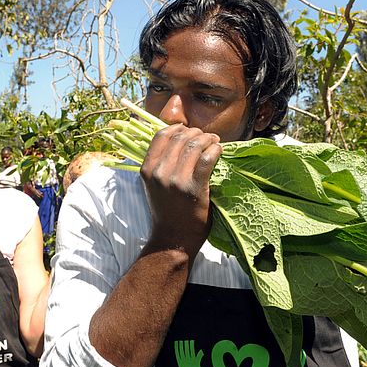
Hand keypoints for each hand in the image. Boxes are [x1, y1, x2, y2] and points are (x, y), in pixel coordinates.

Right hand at [140, 124, 221, 255]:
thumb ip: (159, 164)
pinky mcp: (194, 188)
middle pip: (180, 138)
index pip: (161, 136)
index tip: (188, 130)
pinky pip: (207, 159)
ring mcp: (176, 180)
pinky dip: (215, 150)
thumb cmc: (166, 212)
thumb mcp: (153, 186)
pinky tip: (219, 150)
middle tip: (206, 137)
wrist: (174, 239)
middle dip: (196, 133)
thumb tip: (175, 140)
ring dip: (208, 139)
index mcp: (147, 169)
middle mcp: (159, 173)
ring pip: (195, 145)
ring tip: (215, 142)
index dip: (177, 128)